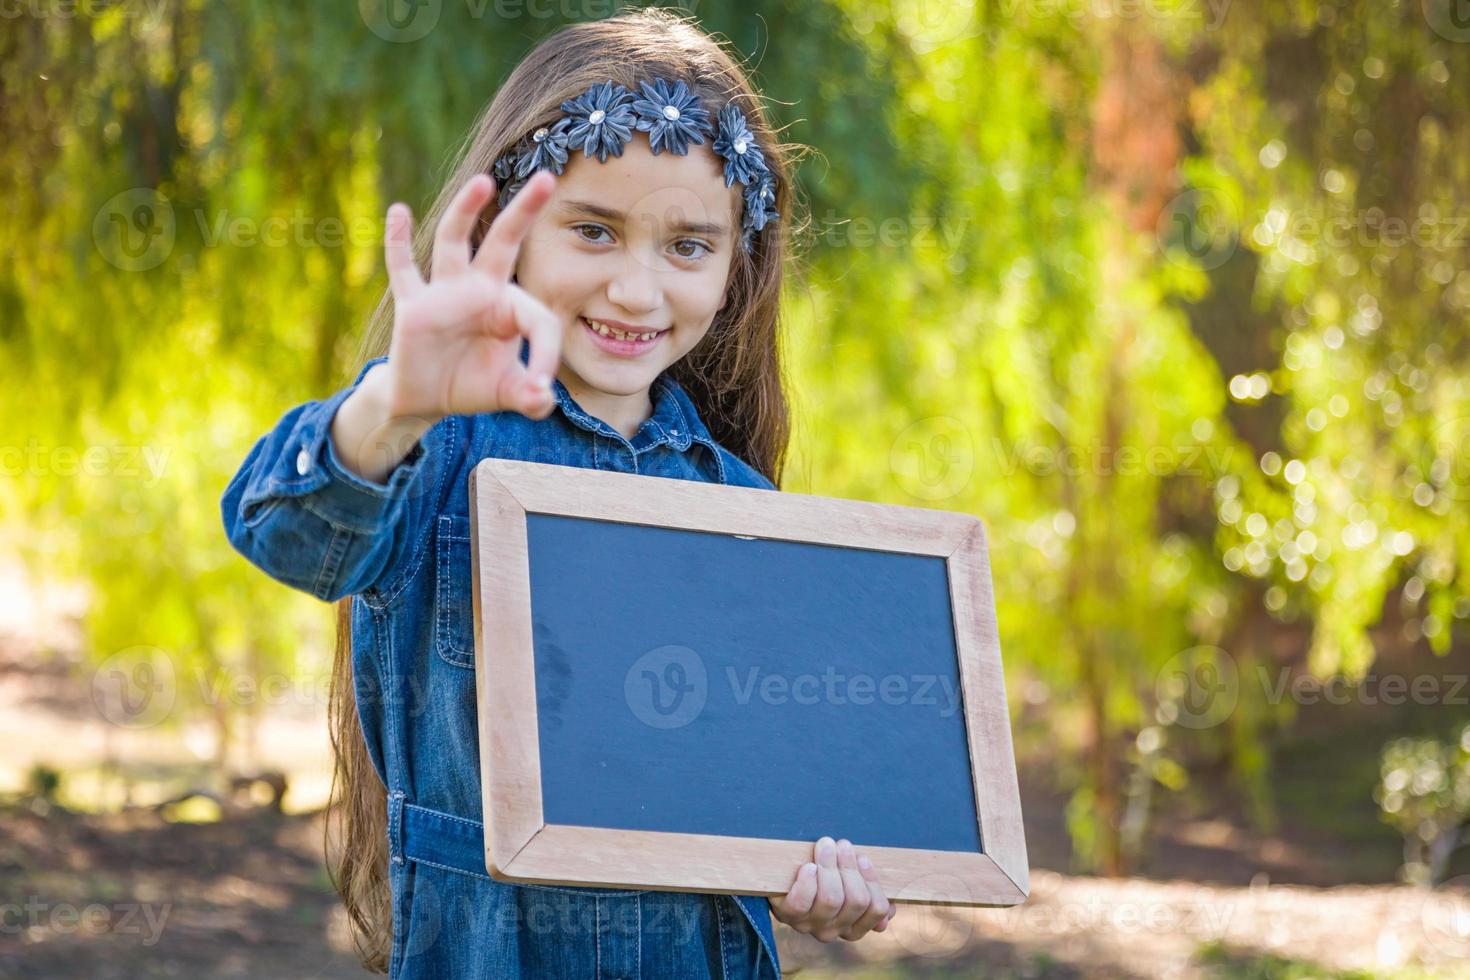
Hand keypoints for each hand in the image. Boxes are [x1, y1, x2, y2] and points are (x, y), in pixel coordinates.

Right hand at [379, 169, 561, 423]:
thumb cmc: (473, 385)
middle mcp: (478, 289)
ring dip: (466, 211)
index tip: (539, 387)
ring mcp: (444, 293)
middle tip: (548, 178)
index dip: (545, 355)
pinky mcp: (414, 306)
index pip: (537, 318)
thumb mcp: (509, 394)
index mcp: (509, 308)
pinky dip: (397, 243)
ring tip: (483, 182)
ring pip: (454, 242)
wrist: (426, 400)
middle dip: (525, 211)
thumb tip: (541, 397)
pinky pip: (403, 270)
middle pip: (504, 242)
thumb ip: (531, 397)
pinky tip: (397, 212)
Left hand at [769, 836, 895, 941]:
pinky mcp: (788, 915)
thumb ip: (868, 894)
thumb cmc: (820, 875)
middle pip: (856, 900)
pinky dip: (807, 881)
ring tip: (826, 845)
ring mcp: (810, 925)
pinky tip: (808, 866)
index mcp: (852, 926)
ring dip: (830, 865)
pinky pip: (803, 902)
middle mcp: (833, 930)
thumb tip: (890, 914)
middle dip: (850, 867)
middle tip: (842, 844)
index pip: (877, 909)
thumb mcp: (847, 882)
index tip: (863, 857)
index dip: (872, 881)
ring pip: (832, 898)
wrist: (780, 877)